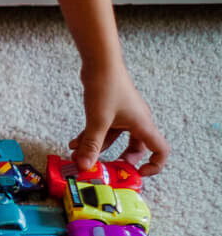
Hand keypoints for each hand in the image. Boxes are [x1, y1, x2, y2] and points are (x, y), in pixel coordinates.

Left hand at [72, 62, 168, 177]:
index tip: (137, 174)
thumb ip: (91, 145)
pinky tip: (74, 144)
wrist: (100, 61)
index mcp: (143, 125)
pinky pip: (105, 129)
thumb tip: (84, 167)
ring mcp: (125, 115)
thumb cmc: (106, 87)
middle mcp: (137, 121)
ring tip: (79, 157)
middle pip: (137, 148)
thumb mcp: (98, 121)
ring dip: (99, 148)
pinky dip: (93, 137)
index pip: (161, 150)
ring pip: (116, 139)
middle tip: (107, 169)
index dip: (154, 165)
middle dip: (121, 160)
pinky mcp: (112, 109)